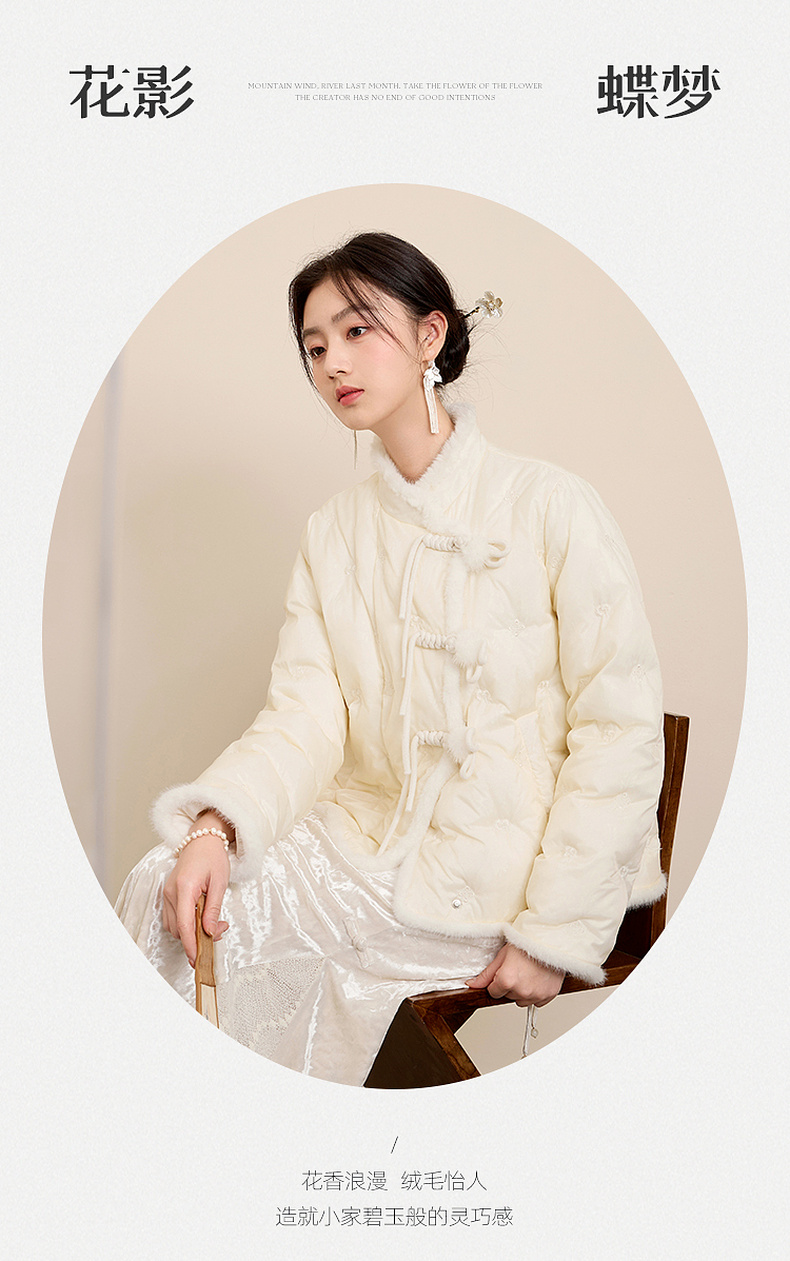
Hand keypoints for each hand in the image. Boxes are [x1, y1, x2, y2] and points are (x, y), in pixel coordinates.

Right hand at [162, 816, 231, 966]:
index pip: (185, 925)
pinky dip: (186, 924)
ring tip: (214, 922)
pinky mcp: (168, 895)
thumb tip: (210, 932)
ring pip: (175, 927)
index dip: (191, 946)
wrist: (202, 840)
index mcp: (184, 888)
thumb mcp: (220, 883)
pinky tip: (201, 917)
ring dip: (192, 932)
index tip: (198, 961)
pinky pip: (173, 919)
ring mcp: (166, 894)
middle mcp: (171, 893)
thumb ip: (213, 908)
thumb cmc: (213, 858)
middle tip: (221, 928)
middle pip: (180, 930)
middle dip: (198, 937)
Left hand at [465, 943, 564, 1006]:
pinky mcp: (549, 995)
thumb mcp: (502, 955)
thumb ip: (486, 974)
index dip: (497, 981)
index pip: (493, 993)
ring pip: (522, 1001)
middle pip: (508, 996)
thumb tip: (472, 984)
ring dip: (522, 992)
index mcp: (507, 981)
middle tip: (518, 969)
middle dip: (510, 986)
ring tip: (528, 973)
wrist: (549, 938)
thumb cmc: (526, 943)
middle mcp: (522, 990)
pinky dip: (536, 994)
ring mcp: (536, 994)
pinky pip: (537, 1002)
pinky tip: (537, 979)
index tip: (504, 972)